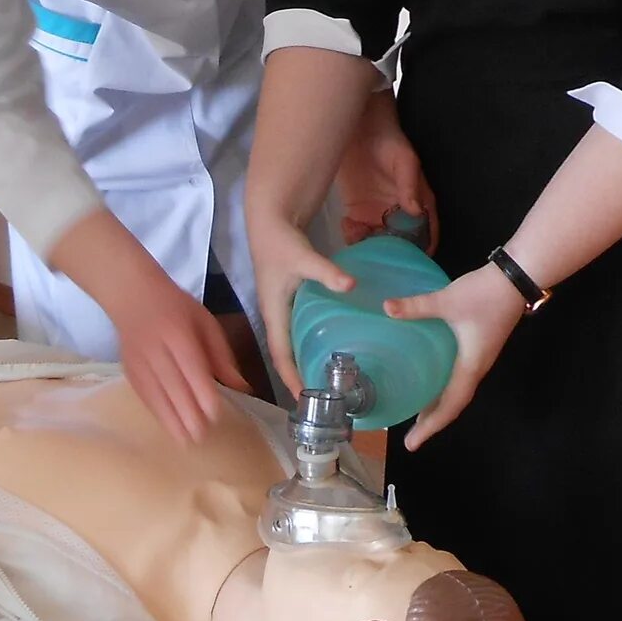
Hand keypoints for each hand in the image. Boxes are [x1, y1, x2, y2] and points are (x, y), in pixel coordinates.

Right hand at [111, 278, 249, 443]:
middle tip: (202, 437)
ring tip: (185, 441)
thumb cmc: (175, 307)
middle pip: (172, 384)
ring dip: (170, 419)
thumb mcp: (205, 322)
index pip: (191, 365)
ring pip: (155, 394)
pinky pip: (143, 394)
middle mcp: (156, 347)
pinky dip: (156, 412)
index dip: (201, 391)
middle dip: (186, 412)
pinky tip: (167, 427)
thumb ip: (222, 355)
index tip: (214, 414)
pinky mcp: (128, 369)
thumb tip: (242, 386)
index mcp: (179, 332)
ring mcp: (139, 359)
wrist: (132, 295)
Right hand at [246, 208, 354, 399]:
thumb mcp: (303, 257)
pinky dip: (314, 341)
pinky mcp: (292, 299)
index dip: (292, 379)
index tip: (307, 402)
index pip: (281, 356)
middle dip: (302, 378)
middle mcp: (277, 316)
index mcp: (274, 313)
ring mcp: (283, 308)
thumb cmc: (280, 241)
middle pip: (288, 356)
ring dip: (308, 361)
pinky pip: (301, 329)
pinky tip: (335, 344)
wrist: (270, 218)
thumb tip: (351, 286)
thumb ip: (326, 272)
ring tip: (332, 380)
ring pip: (294, 344)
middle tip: (327, 398)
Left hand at [334, 96, 436, 251]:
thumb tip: (417, 212)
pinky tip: (347, 229)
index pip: (426, 232)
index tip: (418, 265)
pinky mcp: (357, 210)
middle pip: (401, 244)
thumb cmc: (389, 141)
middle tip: (385, 265)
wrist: (358, 129)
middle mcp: (400, 213)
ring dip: (371, 249)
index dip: (425, 249)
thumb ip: (410, 186)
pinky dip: (353, 236)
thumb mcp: (404, 161)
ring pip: (378, 242)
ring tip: (363, 250)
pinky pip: (356, 232)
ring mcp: (378, 213)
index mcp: (418, 202)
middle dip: (394, 256)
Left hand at [391, 262, 525, 451]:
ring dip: (438, 406)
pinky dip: (444, 388)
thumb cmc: (485, 294)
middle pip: (454, 404)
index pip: (450, 406)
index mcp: (470, 366)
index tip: (412, 444)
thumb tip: (386, 309)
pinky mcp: (479, 347)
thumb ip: (417, 306)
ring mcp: (479, 358)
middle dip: (432, 421)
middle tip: (410, 437)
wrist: (516, 278)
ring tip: (417, 415)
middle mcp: (476, 368)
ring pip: (457, 392)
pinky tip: (431, 381)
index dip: (431, 427)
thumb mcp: (448, 301)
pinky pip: (460, 377)